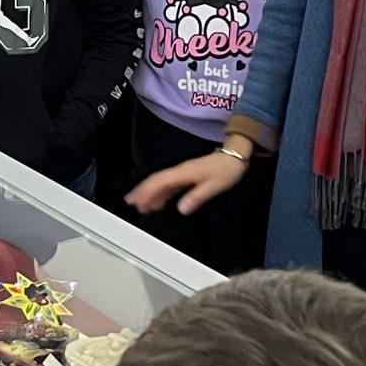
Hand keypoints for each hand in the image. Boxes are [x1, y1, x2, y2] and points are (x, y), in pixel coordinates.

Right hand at [128, 151, 245, 216]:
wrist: (234, 156)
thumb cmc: (226, 170)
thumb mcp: (214, 186)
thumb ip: (197, 197)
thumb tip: (181, 209)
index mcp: (184, 173)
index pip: (160, 182)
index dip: (147, 192)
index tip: (137, 202)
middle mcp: (179, 172)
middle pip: (156, 181)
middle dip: (142, 191)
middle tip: (130, 203)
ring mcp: (182, 173)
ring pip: (160, 182)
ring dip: (148, 193)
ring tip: (138, 205)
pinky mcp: (185, 176)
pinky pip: (168, 185)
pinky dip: (159, 193)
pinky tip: (157, 202)